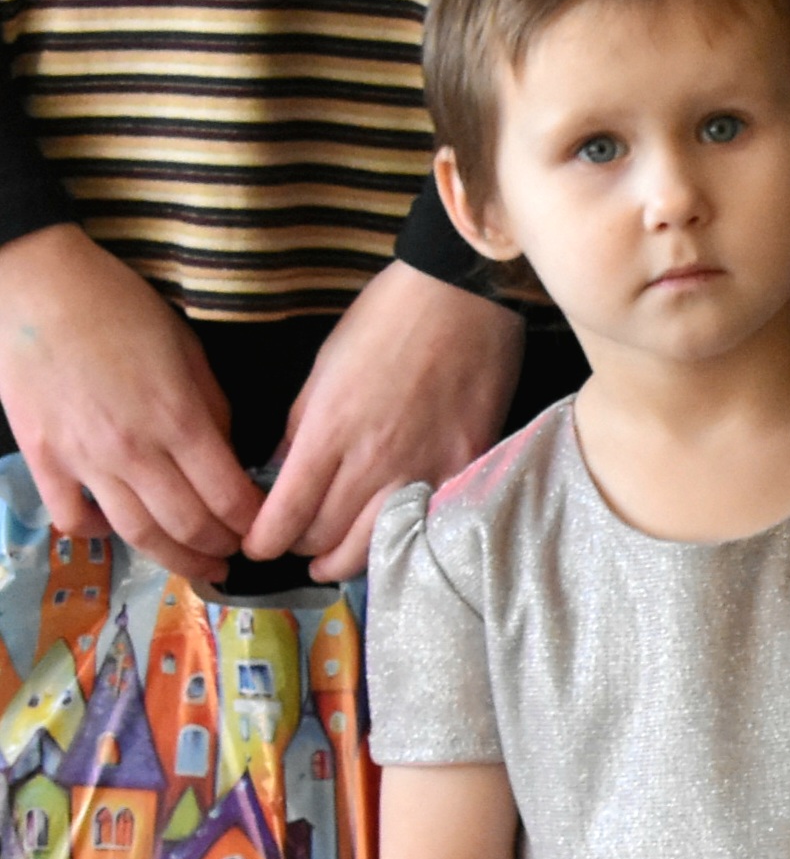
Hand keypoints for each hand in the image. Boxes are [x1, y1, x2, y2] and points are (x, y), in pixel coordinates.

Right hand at [0, 223, 261, 579]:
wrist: (36, 286)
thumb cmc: (118, 307)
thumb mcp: (186, 349)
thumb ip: (211, 408)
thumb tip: (226, 455)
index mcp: (179, 420)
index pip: (229, 497)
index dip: (254, 524)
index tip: (266, 529)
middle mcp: (135, 451)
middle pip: (189, 527)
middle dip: (221, 549)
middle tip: (235, 555)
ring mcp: (86, 461)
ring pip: (138, 535)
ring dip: (175, 559)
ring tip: (198, 567)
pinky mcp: (44, 460)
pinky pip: (75, 518)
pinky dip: (100, 535)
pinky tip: (119, 530)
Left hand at [242, 258, 523, 579]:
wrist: (462, 298)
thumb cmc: (386, 319)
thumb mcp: (324, 366)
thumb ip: (300, 425)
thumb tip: (280, 468)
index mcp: (329, 431)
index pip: (285, 514)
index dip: (265, 541)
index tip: (257, 544)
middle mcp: (371, 463)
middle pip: (323, 538)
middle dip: (300, 547)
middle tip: (295, 543)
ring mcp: (421, 472)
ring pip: (371, 548)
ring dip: (342, 559)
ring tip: (331, 560)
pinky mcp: (460, 472)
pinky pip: (421, 527)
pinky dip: (396, 540)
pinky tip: (385, 538)